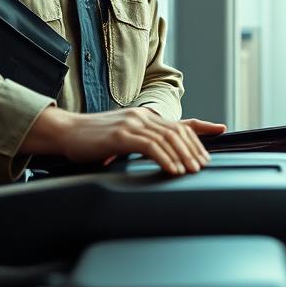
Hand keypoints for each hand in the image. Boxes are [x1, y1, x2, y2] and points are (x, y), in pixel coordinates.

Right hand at [22, 106, 223, 174]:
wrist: (65, 132)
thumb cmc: (90, 139)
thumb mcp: (120, 138)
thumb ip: (139, 143)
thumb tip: (156, 155)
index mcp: (143, 117)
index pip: (179, 122)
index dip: (201, 127)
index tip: (220, 129)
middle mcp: (142, 117)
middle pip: (178, 131)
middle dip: (195, 148)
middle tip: (203, 165)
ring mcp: (132, 124)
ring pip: (168, 138)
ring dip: (183, 155)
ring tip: (193, 170)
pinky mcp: (122, 135)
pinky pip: (151, 146)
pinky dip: (165, 158)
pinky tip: (173, 169)